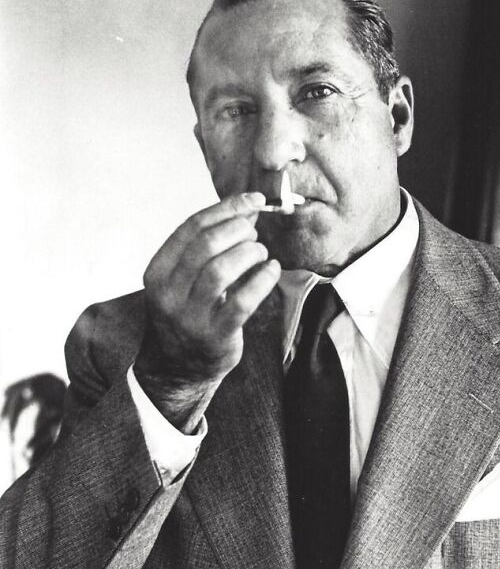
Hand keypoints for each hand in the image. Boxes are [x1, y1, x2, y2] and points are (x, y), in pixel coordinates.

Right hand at [134, 193, 279, 430]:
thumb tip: (249, 209)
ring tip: (261, 254)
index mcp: (158, 271)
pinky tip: (272, 271)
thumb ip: (213, 244)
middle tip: (254, 235)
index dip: (227, 209)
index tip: (254, 201)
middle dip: (238, 231)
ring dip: (250, 254)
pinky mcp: (215, 335)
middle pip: (206, 246)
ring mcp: (190, 316)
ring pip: (222, 271)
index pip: (192, 228)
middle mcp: (168, 292)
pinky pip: (242, 301)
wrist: (177, 367)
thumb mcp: (187, 277)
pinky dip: (263, 280)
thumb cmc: (188, 311)